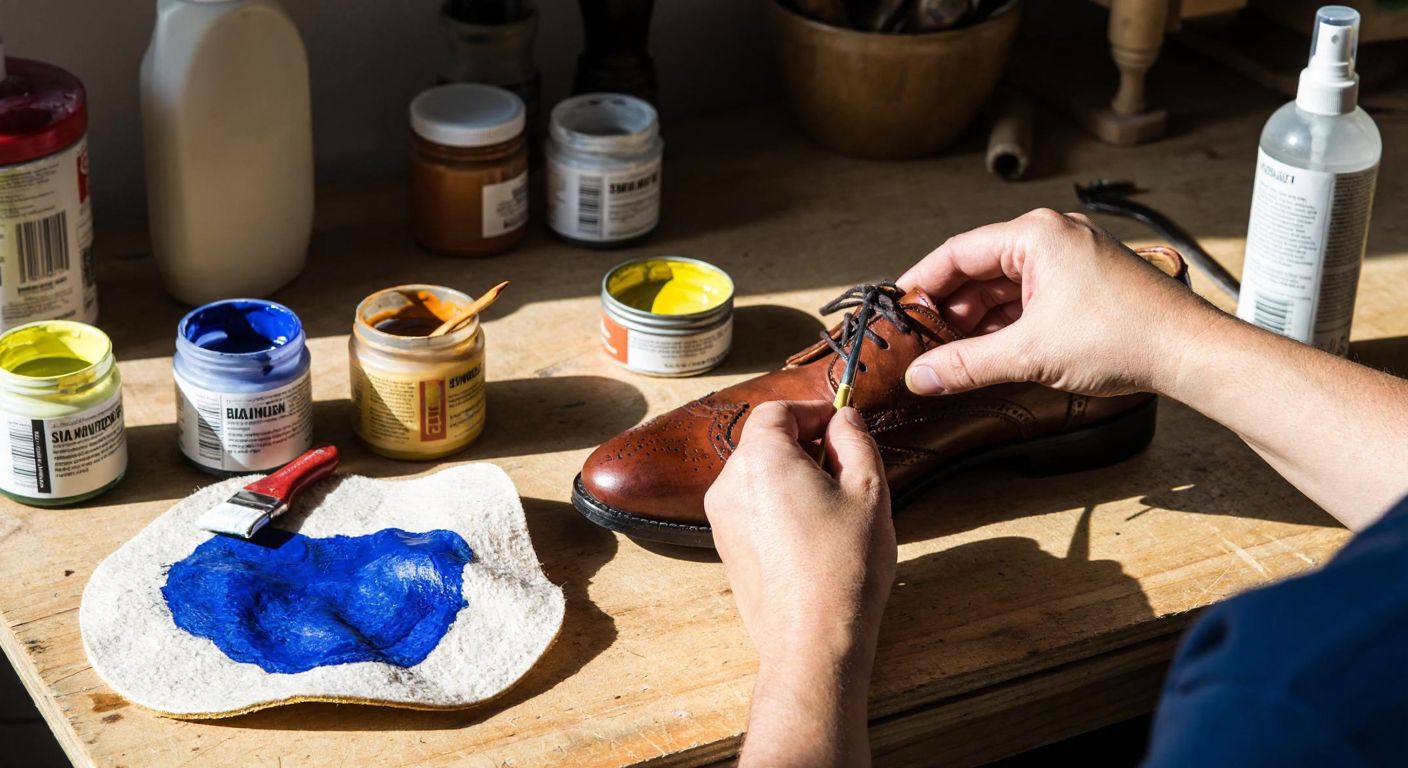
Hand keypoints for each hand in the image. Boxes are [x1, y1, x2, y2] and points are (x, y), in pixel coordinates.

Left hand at [705, 401, 894, 766]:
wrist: (812, 640)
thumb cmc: (844, 565)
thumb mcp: (869, 490)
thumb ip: (855, 440)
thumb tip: (844, 418)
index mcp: (761, 459)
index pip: (777, 411)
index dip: (812, 412)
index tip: (841, 425)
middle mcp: (730, 483)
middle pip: (764, 443)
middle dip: (804, 445)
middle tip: (845, 468)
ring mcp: (722, 518)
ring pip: (758, 476)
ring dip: (792, 477)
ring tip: (833, 508)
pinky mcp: (726, 547)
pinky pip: (752, 507)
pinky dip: (778, 506)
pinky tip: (812, 535)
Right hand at [899, 208, 1214, 397]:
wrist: (1190, 352)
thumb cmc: (1123, 337)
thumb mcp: (1030, 353)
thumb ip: (966, 364)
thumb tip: (920, 376)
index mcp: (1036, 234)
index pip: (957, 253)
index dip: (921, 283)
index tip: (896, 310)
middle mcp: (1051, 238)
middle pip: (978, 270)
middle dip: (947, 309)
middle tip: (916, 342)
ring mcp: (1069, 261)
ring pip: (1003, 289)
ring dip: (975, 322)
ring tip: (946, 355)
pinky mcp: (1083, 286)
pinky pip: (1027, 301)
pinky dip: (1003, 326)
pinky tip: (985, 354)